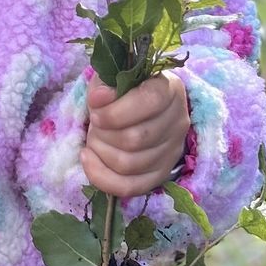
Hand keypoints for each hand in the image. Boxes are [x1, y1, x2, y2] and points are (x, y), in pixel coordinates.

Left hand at [82, 67, 189, 197]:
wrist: (137, 109)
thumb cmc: (124, 92)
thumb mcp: (113, 78)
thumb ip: (105, 84)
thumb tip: (98, 98)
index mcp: (169, 90)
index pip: (150, 101)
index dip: (116, 109)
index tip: (94, 107)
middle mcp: (178, 121)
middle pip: (135, 139)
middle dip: (103, 132)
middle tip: (94, 123)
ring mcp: (172, 152)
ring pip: (129, 164)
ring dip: (100, 151)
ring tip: (94, 138)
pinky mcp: (160, 174)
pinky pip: (129, 187)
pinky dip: (101, 176)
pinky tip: (88, 158)